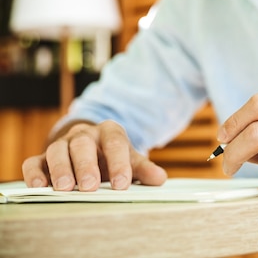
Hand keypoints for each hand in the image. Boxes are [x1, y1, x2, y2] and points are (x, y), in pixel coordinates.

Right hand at [22, 120, 166, 190]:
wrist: (92, 150)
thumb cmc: (113, 158)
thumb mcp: (131, 160)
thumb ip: (144, 169)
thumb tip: (159, 178)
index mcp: (109, 132)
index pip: (115, 143)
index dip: (119, 163)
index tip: (122, 184)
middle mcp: (84, 135)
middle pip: (83, 144)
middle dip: (86, 165)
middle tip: (90, 186)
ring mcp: (62, 144)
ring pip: (57, 150)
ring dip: (61, 169)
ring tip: (65, 188)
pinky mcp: (43, 158)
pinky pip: (34, 161)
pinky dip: (35, 173)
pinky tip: (40, 186)